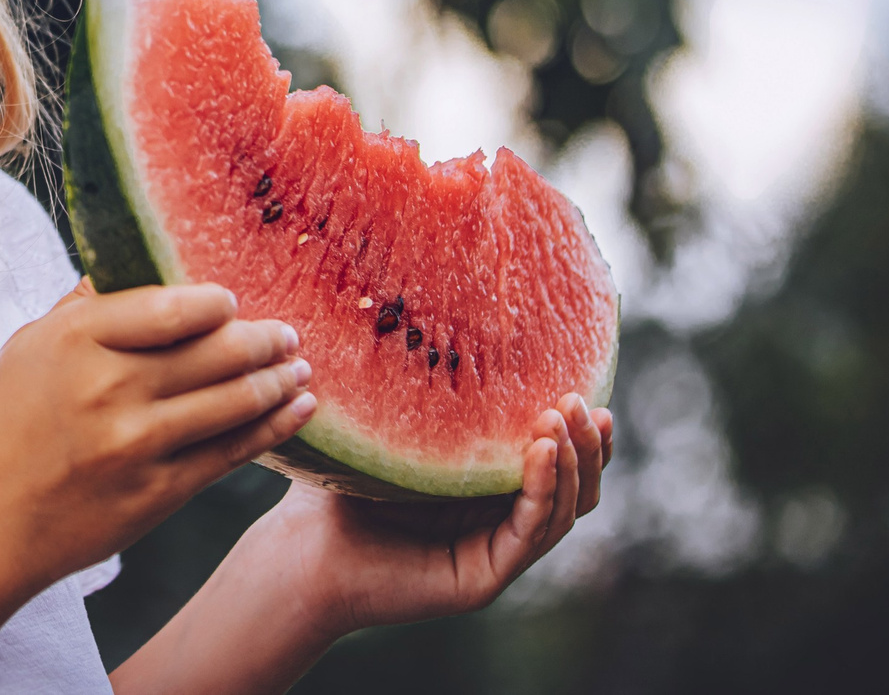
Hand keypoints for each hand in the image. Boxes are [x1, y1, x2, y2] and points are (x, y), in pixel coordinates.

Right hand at [0, 279, 318, 593]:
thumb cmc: (3, 428)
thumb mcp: (26, 350)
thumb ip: (82, 310)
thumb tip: (132, 267)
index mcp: (75, 340)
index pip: (169, 307)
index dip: (214, 302)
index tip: (232, 300)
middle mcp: (110, 387)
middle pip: (213, 350)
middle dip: (262, 338)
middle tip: (287, 331)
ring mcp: (137, 444)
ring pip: (233, 400)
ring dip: (279, 379)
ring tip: (299, 366)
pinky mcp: (158, 492)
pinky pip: (232, 452)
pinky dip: (274, 428)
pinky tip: (298, 409)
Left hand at [258, 394, 613, 634]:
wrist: (300, 548)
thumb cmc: (334, 485)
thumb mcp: (391, 431)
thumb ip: (425, 395)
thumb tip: (438, 310)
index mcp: (486, 493)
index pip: (555, 464)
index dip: (582, 435)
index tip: (589, 390)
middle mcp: (498, 524)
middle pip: (575, 489)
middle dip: (588, 445)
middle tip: (587, 403)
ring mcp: (493, 554)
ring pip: (562, 511)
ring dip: (571, 463)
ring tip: (563, 417)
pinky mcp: (481, 578)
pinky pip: (529, 532)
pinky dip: (544, 490)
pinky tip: (542, 450)